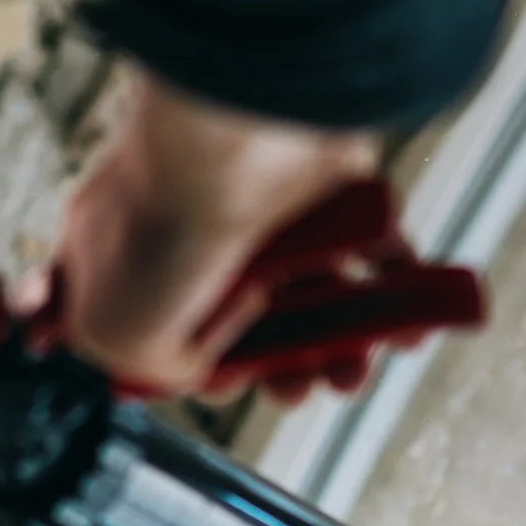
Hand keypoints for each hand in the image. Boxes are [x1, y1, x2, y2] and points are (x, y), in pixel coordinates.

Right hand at [56, 63, 381, 390]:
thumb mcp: (121, 335)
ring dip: (339, 342)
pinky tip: (404, 325)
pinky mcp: (329, 184)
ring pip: (315, 291)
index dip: (202, 364)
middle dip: (281, 366)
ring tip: (349, 371)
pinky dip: (395, 290)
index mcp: (135, 253)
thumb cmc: (162, 222)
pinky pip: (372, 249)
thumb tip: (202, 373)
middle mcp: (201, 225)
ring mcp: (265, 205)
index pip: (168, 321)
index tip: (222, 383)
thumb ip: (157, 369)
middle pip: (253, 316)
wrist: (233, 139)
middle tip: (294, 386)